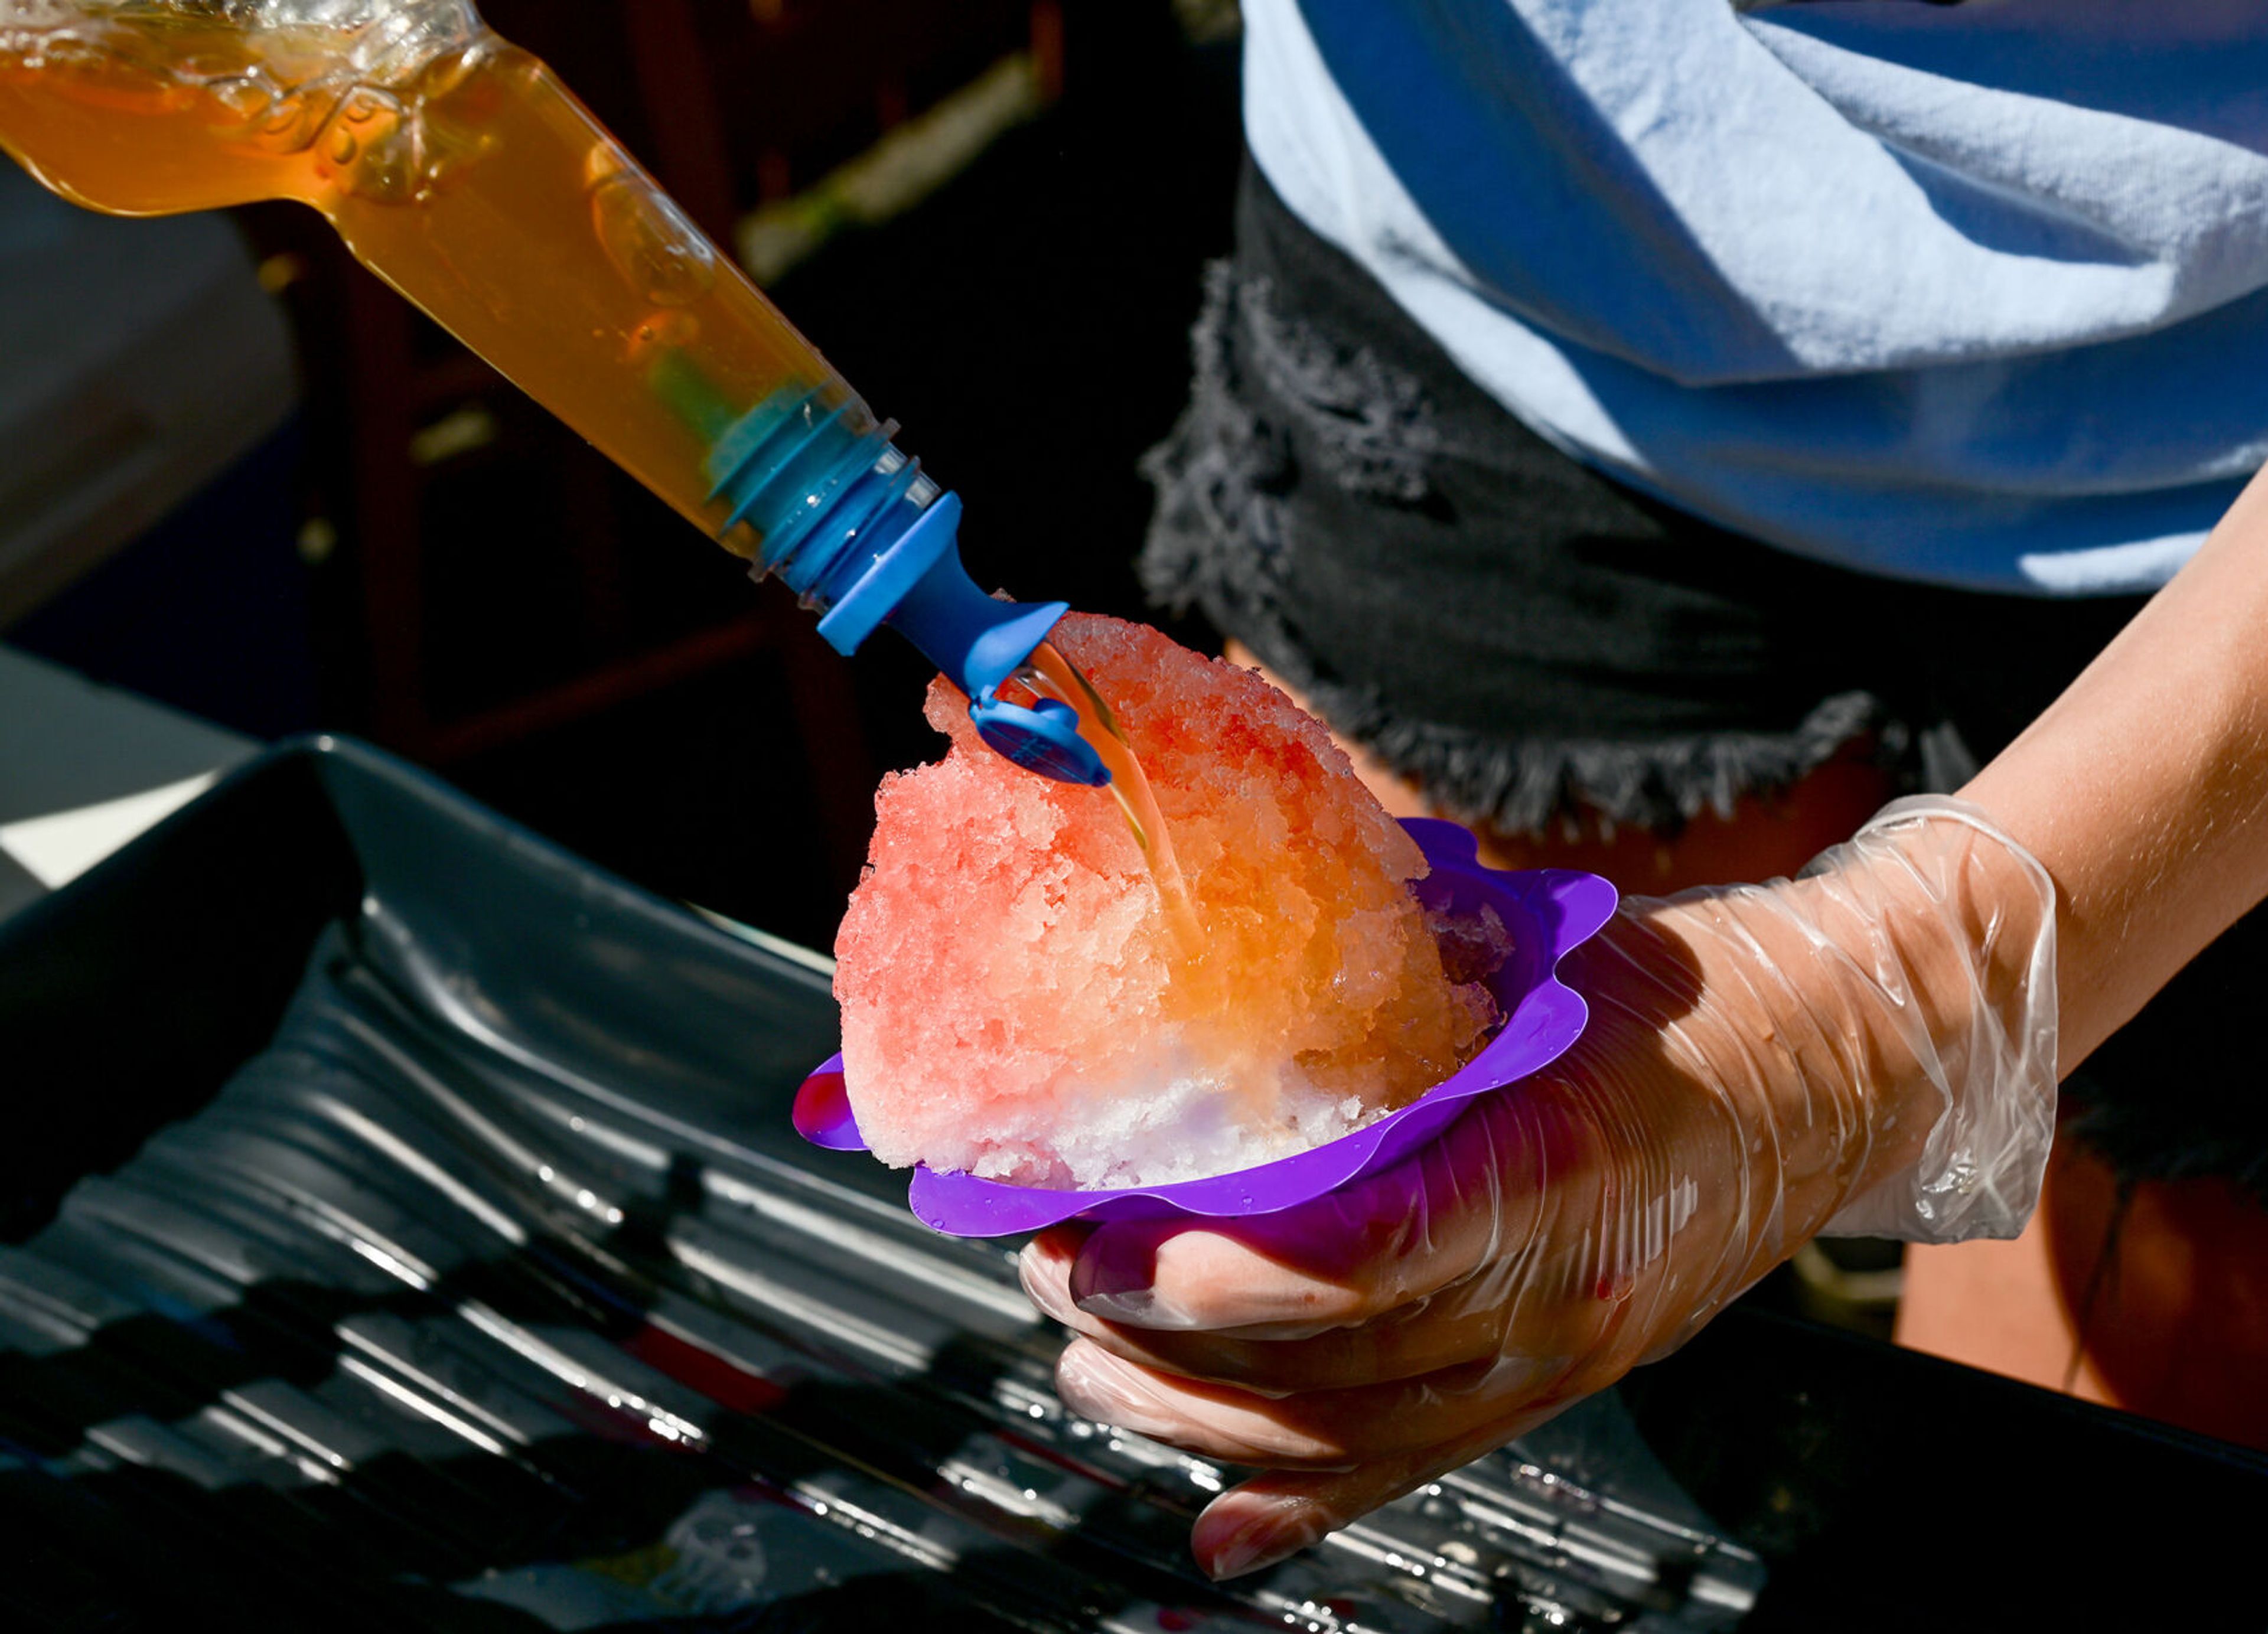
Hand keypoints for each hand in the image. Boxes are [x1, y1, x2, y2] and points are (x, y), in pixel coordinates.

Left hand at [1019, 799, 2056, 1578]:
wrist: (1845, 1066)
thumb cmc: (1699, 996)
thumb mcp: (1545, 961)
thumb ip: (1398, 987)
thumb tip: (1236, 973)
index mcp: (1547, 1170)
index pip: (1349, 1267)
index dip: (1198, 1275)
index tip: (1095, 1239)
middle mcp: (1556, 1299)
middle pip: (1319, 1368)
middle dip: (1155, 1342)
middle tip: (1053, 1277)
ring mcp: (1559, 1364)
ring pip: (1347, 1441)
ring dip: (1195, 1421)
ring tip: (1090, 1368)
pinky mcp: (1556, 1390)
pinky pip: (1415, 1474)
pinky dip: (1304, 1507)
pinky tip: (1222, 1529)